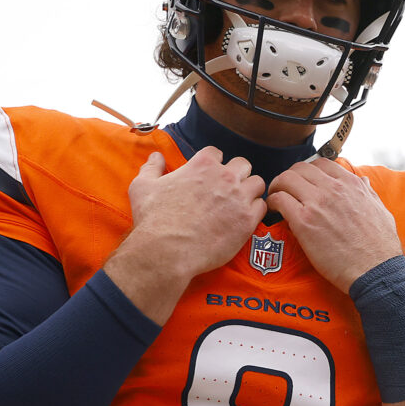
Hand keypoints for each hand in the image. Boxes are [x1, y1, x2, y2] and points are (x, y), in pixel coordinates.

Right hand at [107, 149, 266, 320]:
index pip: (217, 153)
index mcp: (202, 164)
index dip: (213, 164)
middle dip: (236, 174)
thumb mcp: (142, 187)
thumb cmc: (153, 219)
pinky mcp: (247, 220)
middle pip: (243, 164)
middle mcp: (225, 176)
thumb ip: (152, 167)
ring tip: (238, 204)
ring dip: (249, 191)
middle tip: (226, 190)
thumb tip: (156, 156)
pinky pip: (262, 207)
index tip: (209, 177)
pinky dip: (254, 211)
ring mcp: (239, 198)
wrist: (166, 251)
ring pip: (257, 184)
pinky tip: (243, 218)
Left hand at [267, 158, 401, 291]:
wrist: (374, 270)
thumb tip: (363, 181)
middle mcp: (333, 189)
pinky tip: (274, 211)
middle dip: (289, 176)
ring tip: (275, 198)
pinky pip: (279, 200)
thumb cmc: (380, 246)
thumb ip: (368, 193)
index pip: (321, 163)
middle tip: (284, 189)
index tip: (303, 182)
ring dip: (277, 187)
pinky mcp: (304, 222)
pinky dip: (272, 202)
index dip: (307, 171)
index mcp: (351, 184)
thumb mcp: (380, 210)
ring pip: (285, 179)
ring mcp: (317, 203)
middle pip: (299, 168)